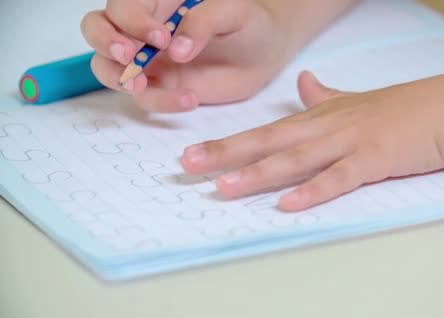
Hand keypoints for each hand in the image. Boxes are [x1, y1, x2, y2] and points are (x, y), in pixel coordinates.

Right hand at [81, 0, 289, 111]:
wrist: (266, 54)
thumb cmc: (250, 23)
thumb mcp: (235, 13)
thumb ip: (204, 22)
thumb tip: (176, 50)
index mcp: (158, 0)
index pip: (124, 4)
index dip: (132, 21)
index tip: (161, 37)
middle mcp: (143, 28)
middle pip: (97, 28)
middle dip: (106, 43)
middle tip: (130, 58)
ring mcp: (148, 59)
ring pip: (107, 67)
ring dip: (117, 78)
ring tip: (142, 87)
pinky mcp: (161, 87)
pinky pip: (144, 97)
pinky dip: (158, 101)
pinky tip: (190, 100)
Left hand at [181, 71, 443, 210]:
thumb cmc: (401, 108)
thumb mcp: (355, 100)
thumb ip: (324, 96)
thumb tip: (302, 82)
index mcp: (319, 117)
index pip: (266, 131)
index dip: (228, 142)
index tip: (193, 153)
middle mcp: (326, 127)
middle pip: (268, 141)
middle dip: (225, 154)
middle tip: (187, 166)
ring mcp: (349, 142)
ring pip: (296, 159)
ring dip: (259, 173)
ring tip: (224, 188)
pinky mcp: (374, 159)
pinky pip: (339, 178)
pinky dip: (314, 191)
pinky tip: (289, 204)